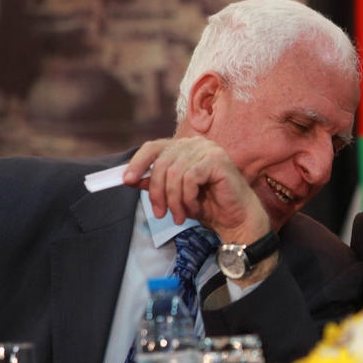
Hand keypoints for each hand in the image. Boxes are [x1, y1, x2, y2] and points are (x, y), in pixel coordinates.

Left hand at [123, 137, 269, 243]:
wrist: (235, 218)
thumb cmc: (208, 205)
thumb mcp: (175, 194)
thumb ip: (156, 183)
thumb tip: (131, 178)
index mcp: (184, 147)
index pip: (153, 147)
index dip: (138, 163)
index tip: (127, 180)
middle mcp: (196, 143)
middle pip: (162, 163)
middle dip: (158, 193)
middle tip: (160, 214)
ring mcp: (208, 149)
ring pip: (174, 173)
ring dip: (174, 200)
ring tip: (180, 215)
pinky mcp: (217, 160)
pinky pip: (190, 178)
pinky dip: (188, 198)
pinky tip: (195, 207)